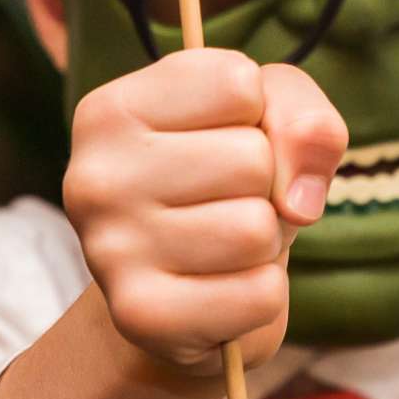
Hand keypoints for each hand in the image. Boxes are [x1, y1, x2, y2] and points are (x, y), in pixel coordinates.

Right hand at [63, 49, 347, 370]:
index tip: (224, 139)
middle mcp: (95, 176)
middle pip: (251, 159)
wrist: (180, 297)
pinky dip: (262, 295)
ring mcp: (110, 249)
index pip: (237, 83)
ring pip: (256, 229)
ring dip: (264, 242)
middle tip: (225, 205)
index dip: (259, 116)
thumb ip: (304, 121)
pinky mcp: (140, 315)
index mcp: (111, 110)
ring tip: (223, 245)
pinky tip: (220, 289)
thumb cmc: (225, 187)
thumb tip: (298, 201)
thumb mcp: (268, 122)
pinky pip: (259, 294)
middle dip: (266, 187)